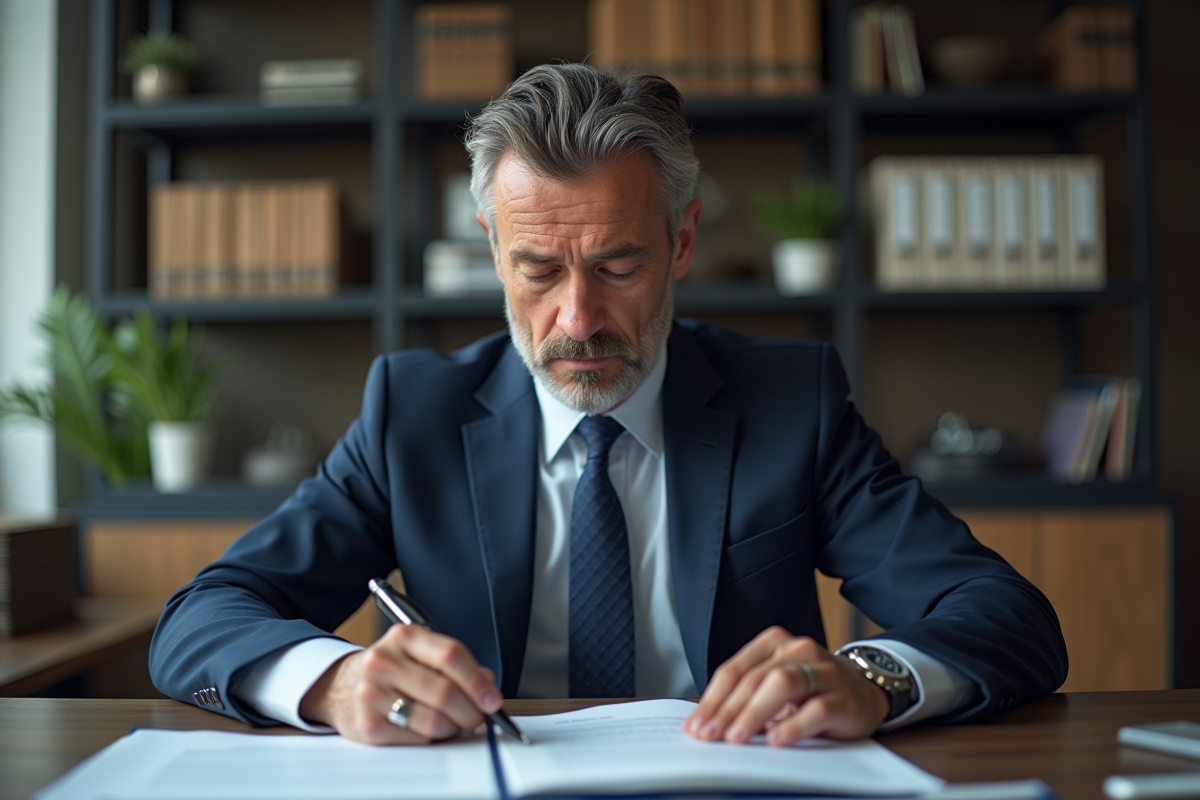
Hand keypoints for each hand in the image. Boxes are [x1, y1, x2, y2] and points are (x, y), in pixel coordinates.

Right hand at [299, 625, 502, 744]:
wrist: (340, 686)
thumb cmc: (390, 671)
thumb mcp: (420, 654)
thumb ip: (456, 665)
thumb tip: (487, 685)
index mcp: (404, 637)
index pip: (450, 655)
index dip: (477, 681)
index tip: (492, 699)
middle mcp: (384, 661)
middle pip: (445, 691)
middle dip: (471, 711)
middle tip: (479, 718)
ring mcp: (372, 693)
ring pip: (434, 720)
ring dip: (453, 728)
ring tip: (452, 723)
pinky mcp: (367, 725)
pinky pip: (417, 738)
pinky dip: (431, 738)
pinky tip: (427, 729)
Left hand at [683, 627, 888, 745]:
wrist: (865, 692)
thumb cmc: (811, 691)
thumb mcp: (776, 687)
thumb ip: (747, 697)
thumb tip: (707, 724)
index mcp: (774, 643)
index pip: (734, 670)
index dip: (712, 700)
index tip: (695, 726)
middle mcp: (798, 650)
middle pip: (754, 679)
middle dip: (726, 710)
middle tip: (708, 736)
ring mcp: (823, 671)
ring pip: (782, 685)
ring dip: (754, 713)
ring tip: (736, 738)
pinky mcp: (844, 696)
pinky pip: (816, 708)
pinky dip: (794, 725)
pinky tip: (777, 740)